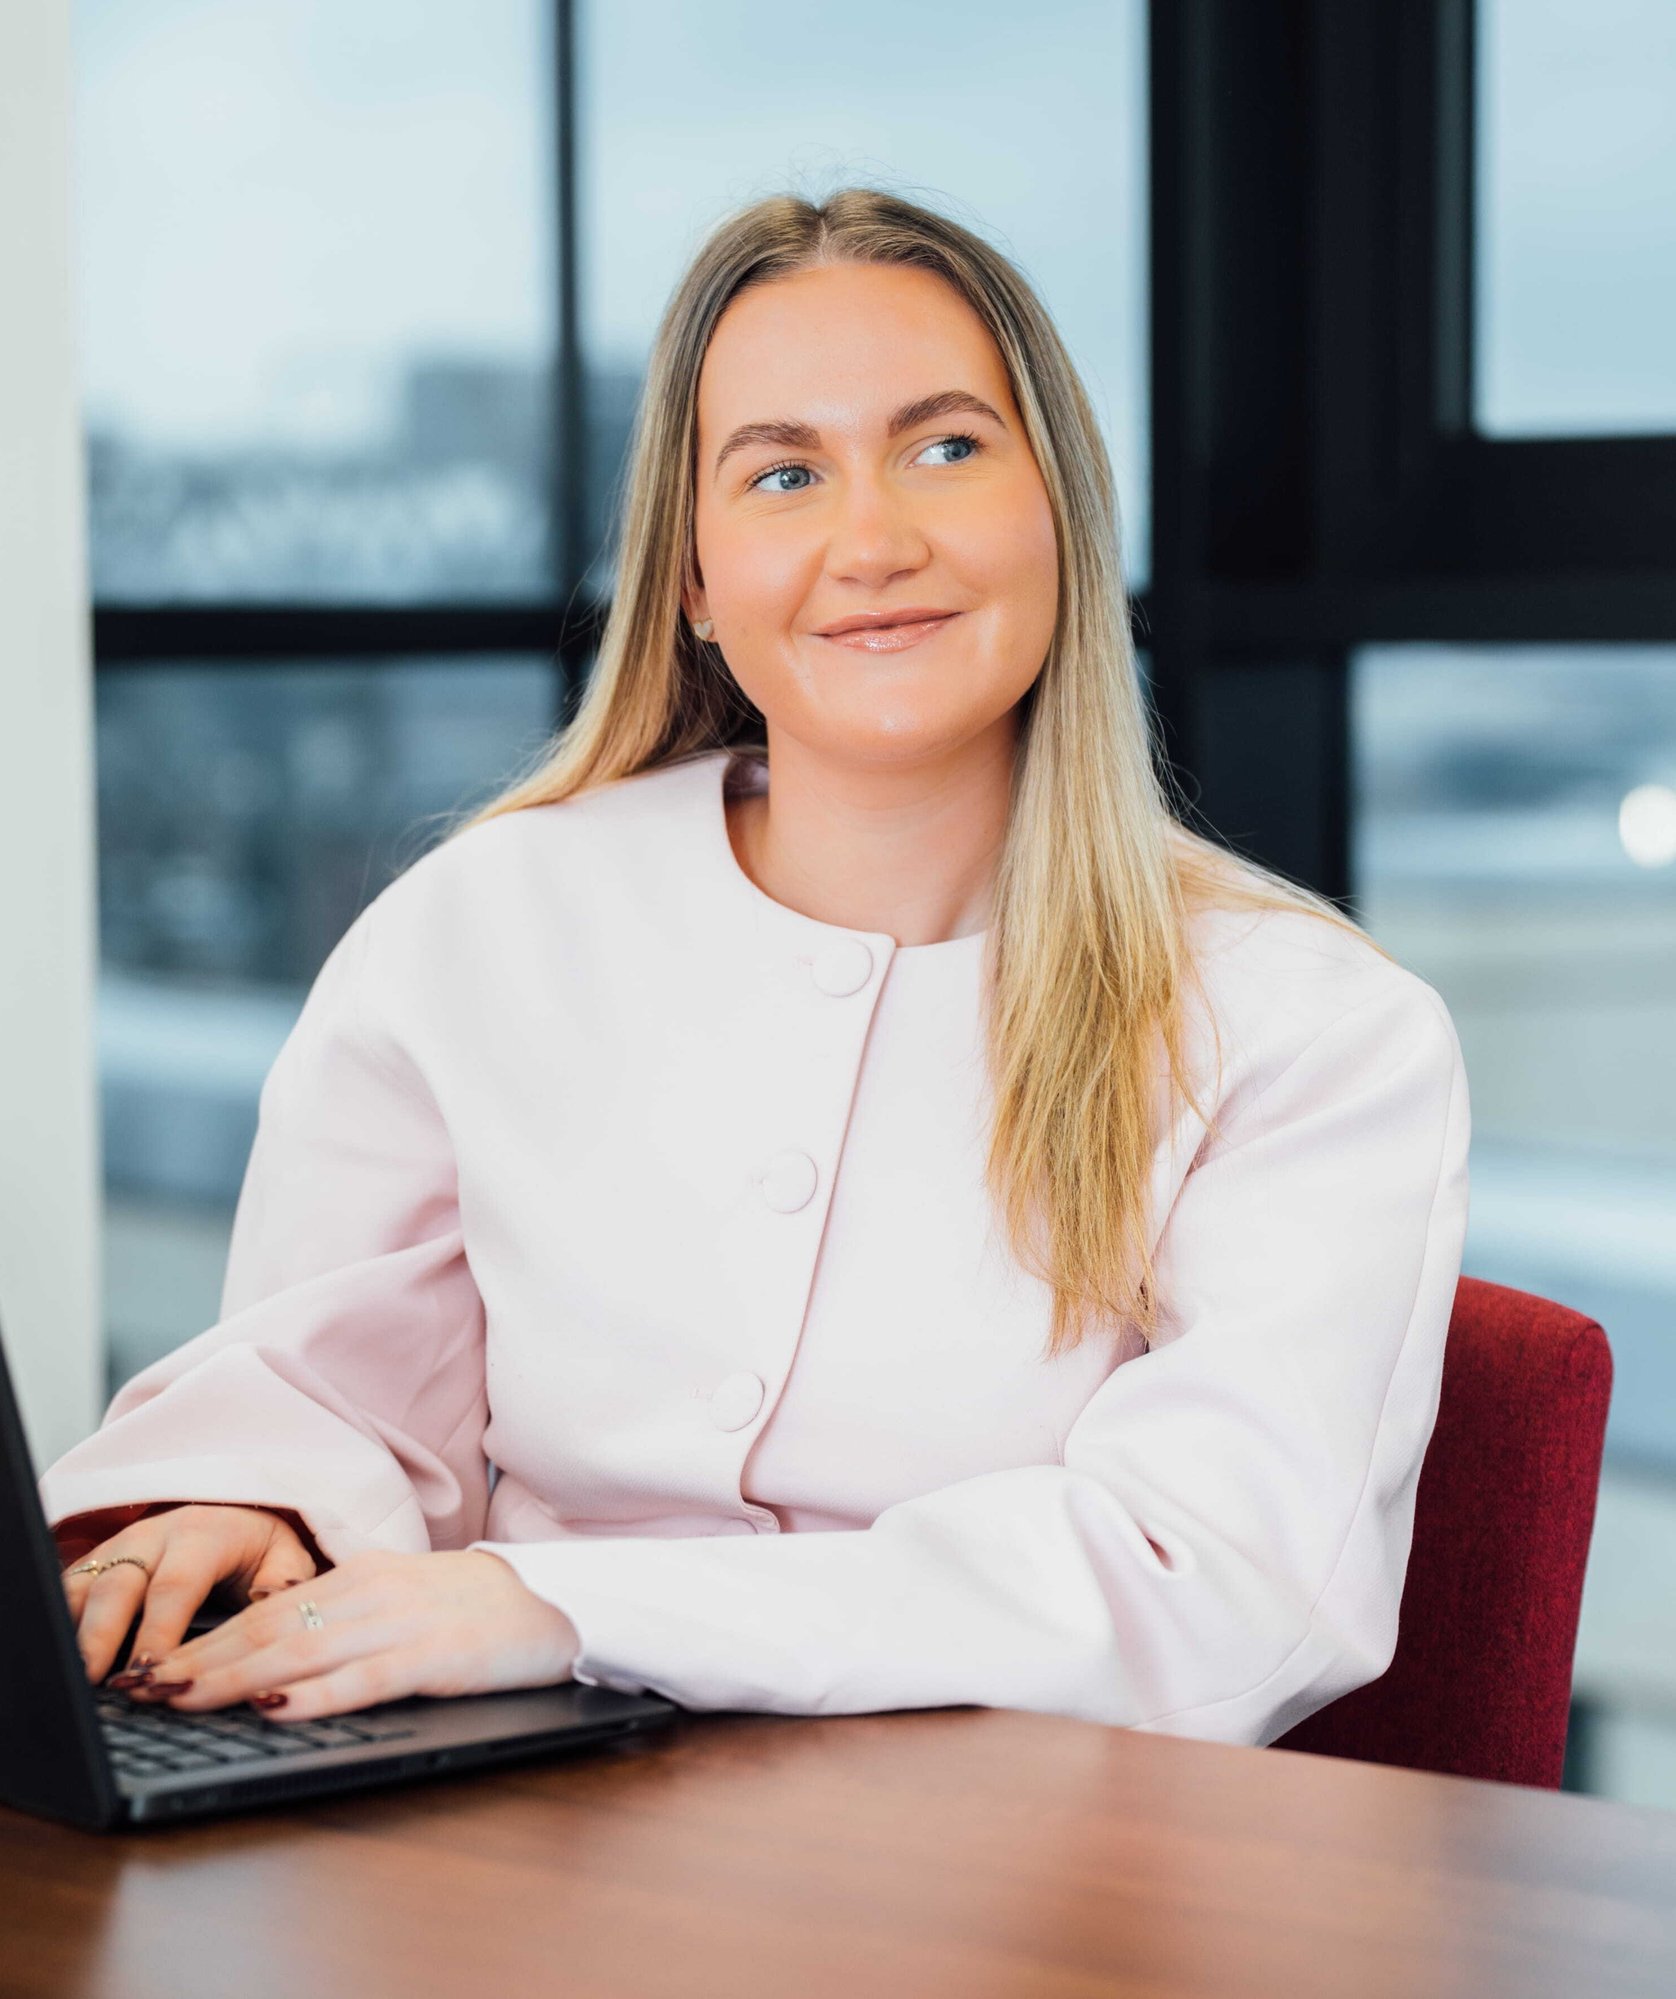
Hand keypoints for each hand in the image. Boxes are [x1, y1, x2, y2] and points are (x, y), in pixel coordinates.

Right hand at [61, 1503, 319, 1682]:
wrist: (232, 1516)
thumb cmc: (260, 1549)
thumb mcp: (285, 1557)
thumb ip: (284, 1580)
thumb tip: (270, 1599)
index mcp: (203, 1535)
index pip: (176, 1585)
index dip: (160, 1630)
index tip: (151, 1668)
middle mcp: (153, 1537)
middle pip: (118, 1585)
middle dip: (101, 1634)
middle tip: (92, 1678)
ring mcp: (119, 1549)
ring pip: (84, 1586)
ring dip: (73, 1630)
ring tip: (72, 1674)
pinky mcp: (97, 1564)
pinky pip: (69, 1590)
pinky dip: (61, 1621)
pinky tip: (62, 1655)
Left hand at [114, 1549, 581, 1720]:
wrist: (553, 1600)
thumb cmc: (471, 1610)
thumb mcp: (399, 1602)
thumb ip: (342, 1621)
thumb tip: (269, 1660)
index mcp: (360, 1577)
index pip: (265, 1612)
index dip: (203, 1641)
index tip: (152, 1667)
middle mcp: (372, 1593)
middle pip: (270, 1629)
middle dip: (200, 1661)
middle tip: (144, 1688)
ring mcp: (403, 1623)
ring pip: (303, 1651)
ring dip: (236, 1678)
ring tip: (184, 1698)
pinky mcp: (436, 1657)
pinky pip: (366, 1678)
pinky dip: (318, 1694)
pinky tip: (279, 1707)